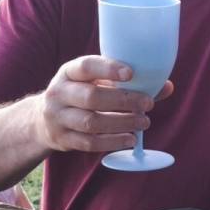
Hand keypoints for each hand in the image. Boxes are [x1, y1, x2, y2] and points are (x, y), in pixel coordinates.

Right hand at [34, 55, 173, 153]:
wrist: (43, 119)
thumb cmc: (80, 94)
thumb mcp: (95, 82)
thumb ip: (127, 83)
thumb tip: (166, 86)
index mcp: (68, 72)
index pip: (85, 66)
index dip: (108, 68)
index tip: (131, 73)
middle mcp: (59, 93)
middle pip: (91, 97)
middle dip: (123, 101)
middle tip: (147, 104)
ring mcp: (58, 118)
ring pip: (91, 122)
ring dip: (121, 123)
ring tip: (144, 122)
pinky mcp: (62, 139)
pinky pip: (89, 143)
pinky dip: (112, 142)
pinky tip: (130, 139)